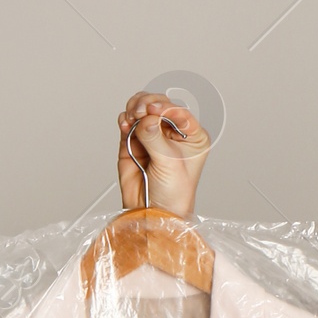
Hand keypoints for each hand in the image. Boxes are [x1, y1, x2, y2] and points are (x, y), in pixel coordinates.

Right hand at [116, 93, 209, 216]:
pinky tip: (125, 126)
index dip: (165, 107)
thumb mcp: (169, 164)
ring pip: (141, 108)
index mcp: (192, 136)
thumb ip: (156, 138)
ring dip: (134, 108)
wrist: (152, 213)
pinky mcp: (134, 141)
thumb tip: (145, 119)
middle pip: (158, 104)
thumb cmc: (173, 195)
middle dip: (147, 104)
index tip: (153, 111)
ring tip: (132, 119)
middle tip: (140, 113)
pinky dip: (124, 119)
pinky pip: (128, 121)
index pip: (179, 111)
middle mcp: (172, 133)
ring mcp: (152, 135)